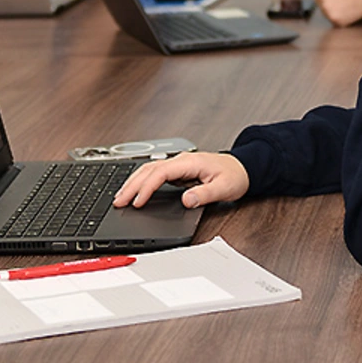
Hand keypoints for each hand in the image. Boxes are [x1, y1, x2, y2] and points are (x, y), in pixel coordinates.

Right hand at [113, 152, 249, 209]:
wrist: (243, 168)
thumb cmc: (234, 176)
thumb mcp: (224, 188)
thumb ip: (204, 195)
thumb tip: (186, 200)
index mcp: (189, 162)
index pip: (161, 173)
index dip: (147, 188)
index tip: (138, 202)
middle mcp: (181, 160)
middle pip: (149, 169)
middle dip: (132, 185)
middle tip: (118, 201)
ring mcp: (178, 164)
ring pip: (148, 169)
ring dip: (133, 182)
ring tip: (120, 196)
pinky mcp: (177, 170)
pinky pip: (154, 173)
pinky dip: (141, 181)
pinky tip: (135, 190)